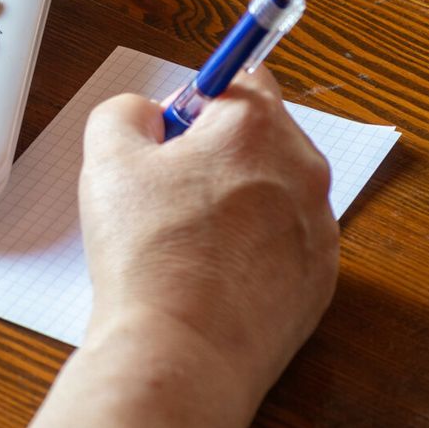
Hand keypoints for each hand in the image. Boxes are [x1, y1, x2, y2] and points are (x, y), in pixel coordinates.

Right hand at [33, 64, 337, 427]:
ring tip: (183, 237)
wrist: (180, 352)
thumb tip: (147, 115)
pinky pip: (283, 240)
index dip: (197, 98)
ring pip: (272, 188)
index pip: (243, 75)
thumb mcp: (107, 156)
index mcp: (256, 127)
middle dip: (214, 148)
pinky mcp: (320, 279)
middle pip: (260, 133)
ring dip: (234, 198)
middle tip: (164, 186)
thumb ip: (124, 110)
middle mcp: (303, 170)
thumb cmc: (148, 255)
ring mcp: (320, 229)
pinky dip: (250, 246)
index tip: (171, 129)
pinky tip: (208, 272)